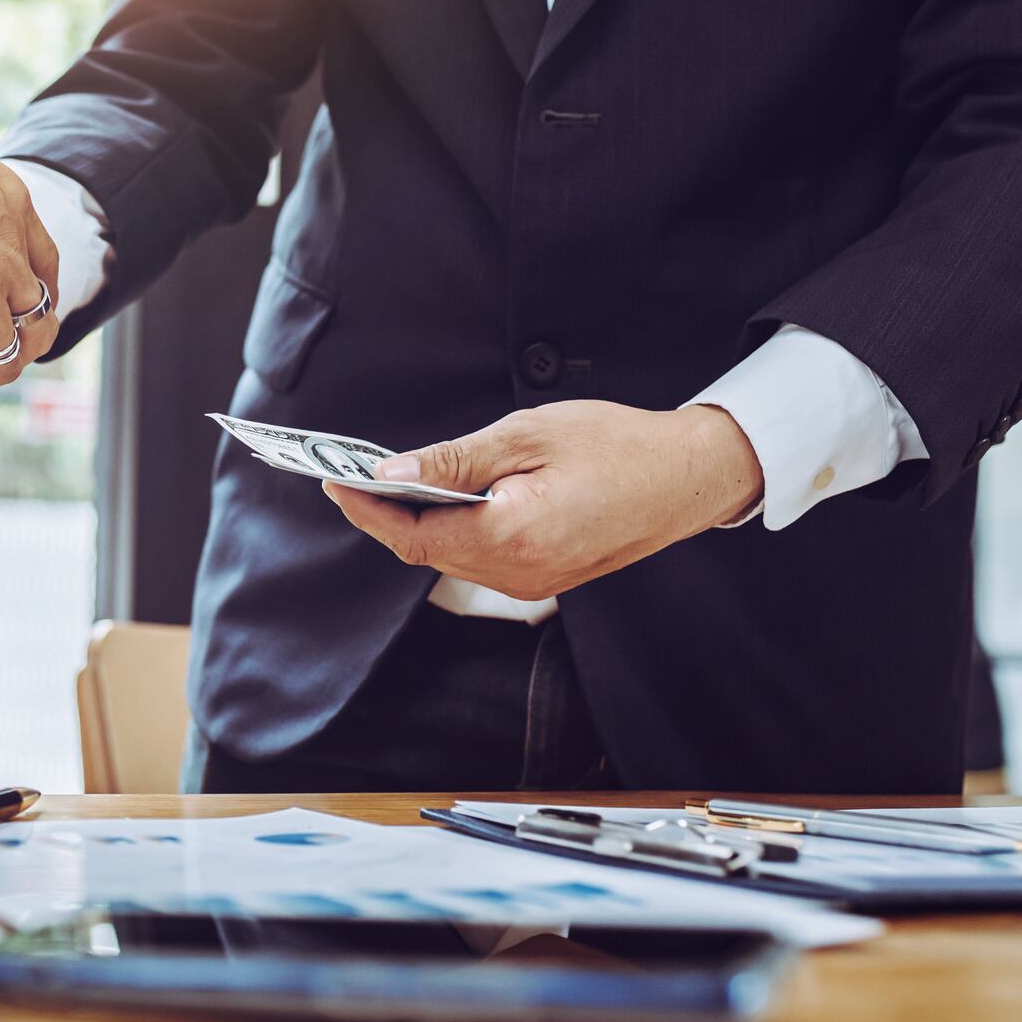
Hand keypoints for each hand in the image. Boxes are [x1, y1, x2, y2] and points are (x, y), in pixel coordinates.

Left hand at [323, 401, 763, 599]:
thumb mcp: (527, 436)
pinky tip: (442, 500)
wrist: (689, 477)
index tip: (333, 480)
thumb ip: (454, 459)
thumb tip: (392, 473)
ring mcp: (533, 585)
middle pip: (426, 552)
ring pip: (452, 560)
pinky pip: (480, 561)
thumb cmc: (617, 446)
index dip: (367, 510)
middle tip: (348, 476)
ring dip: (417, 525)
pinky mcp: (544, 580)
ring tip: (389, 484)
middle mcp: (519, 575)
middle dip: (384, 516)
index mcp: (511, 537)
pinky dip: (452, 532)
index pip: (414, 536)